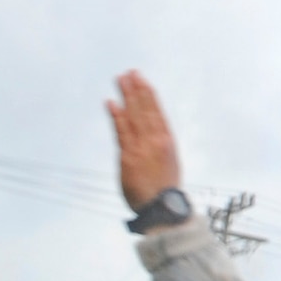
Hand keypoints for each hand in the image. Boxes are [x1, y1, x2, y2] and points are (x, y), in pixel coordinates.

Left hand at [107, 72, 181, 211]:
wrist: (162, 208)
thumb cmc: (165, 190)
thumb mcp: (169, 164)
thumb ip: (159, 147)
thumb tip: (152, 136)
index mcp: (167, 141)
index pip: (157, 112)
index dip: (149, 95)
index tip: (143, 81)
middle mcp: (156, 140)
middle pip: (145, 109)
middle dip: (137, 90)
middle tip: (130, 73)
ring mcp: (143, 147)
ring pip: (134, 116)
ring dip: (127, 96)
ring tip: (121, 80)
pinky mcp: (129, 156)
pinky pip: (122, 132)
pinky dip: (116, 116)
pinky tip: (111, 102)